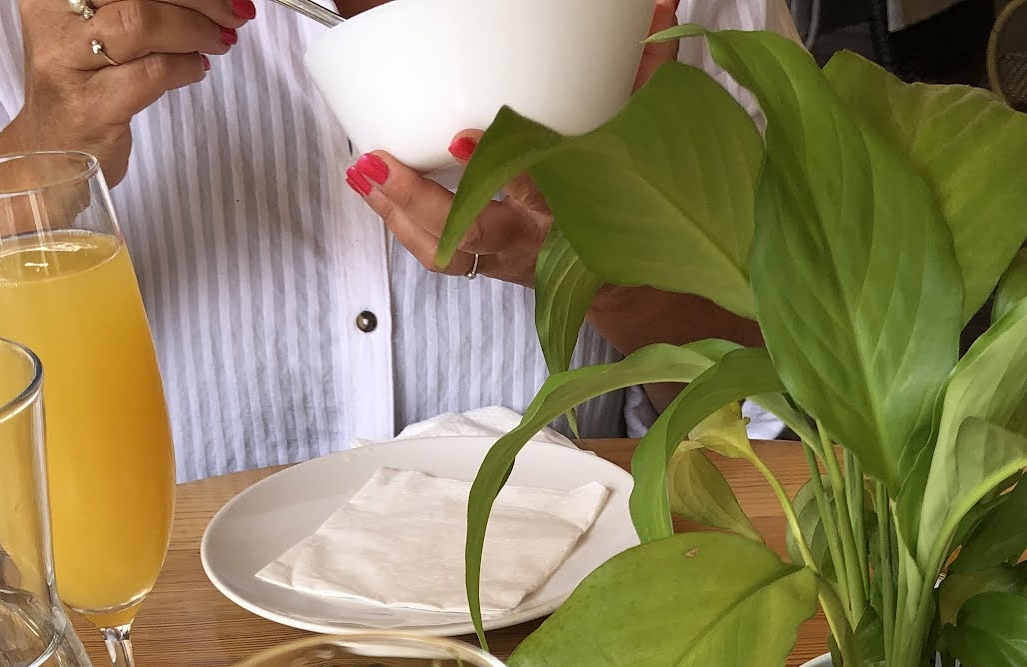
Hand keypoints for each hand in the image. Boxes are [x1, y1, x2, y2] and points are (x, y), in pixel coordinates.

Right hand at [6, 0, 254, 185]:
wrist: (49, 159)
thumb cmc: (81, 89)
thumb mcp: (96, 32)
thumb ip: (137, 6)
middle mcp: (53, 19)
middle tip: (234, 12)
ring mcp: (68, 63)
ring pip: (142, 21)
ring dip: (195, 30)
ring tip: (220, 41)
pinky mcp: (90, 107)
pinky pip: (150, 73)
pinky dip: (184, 67)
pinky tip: (196, 69)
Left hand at [342, 1, 680, 284]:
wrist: (618, 279)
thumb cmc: (618, 200)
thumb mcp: (637, 137)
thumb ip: (644, 74)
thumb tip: (662, 5)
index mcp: (573, 208)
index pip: (534, 184)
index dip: (496, 162)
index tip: (461, 135)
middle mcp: (534, 240)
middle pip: (472, 231)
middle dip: (420, 200)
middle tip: (378, 166)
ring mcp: (504, 257)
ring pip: (445, 250)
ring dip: (398, 213)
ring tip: (363, 173)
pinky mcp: (483, 264)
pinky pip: (437, 253)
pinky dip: (401, 223)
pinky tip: (372, 190)